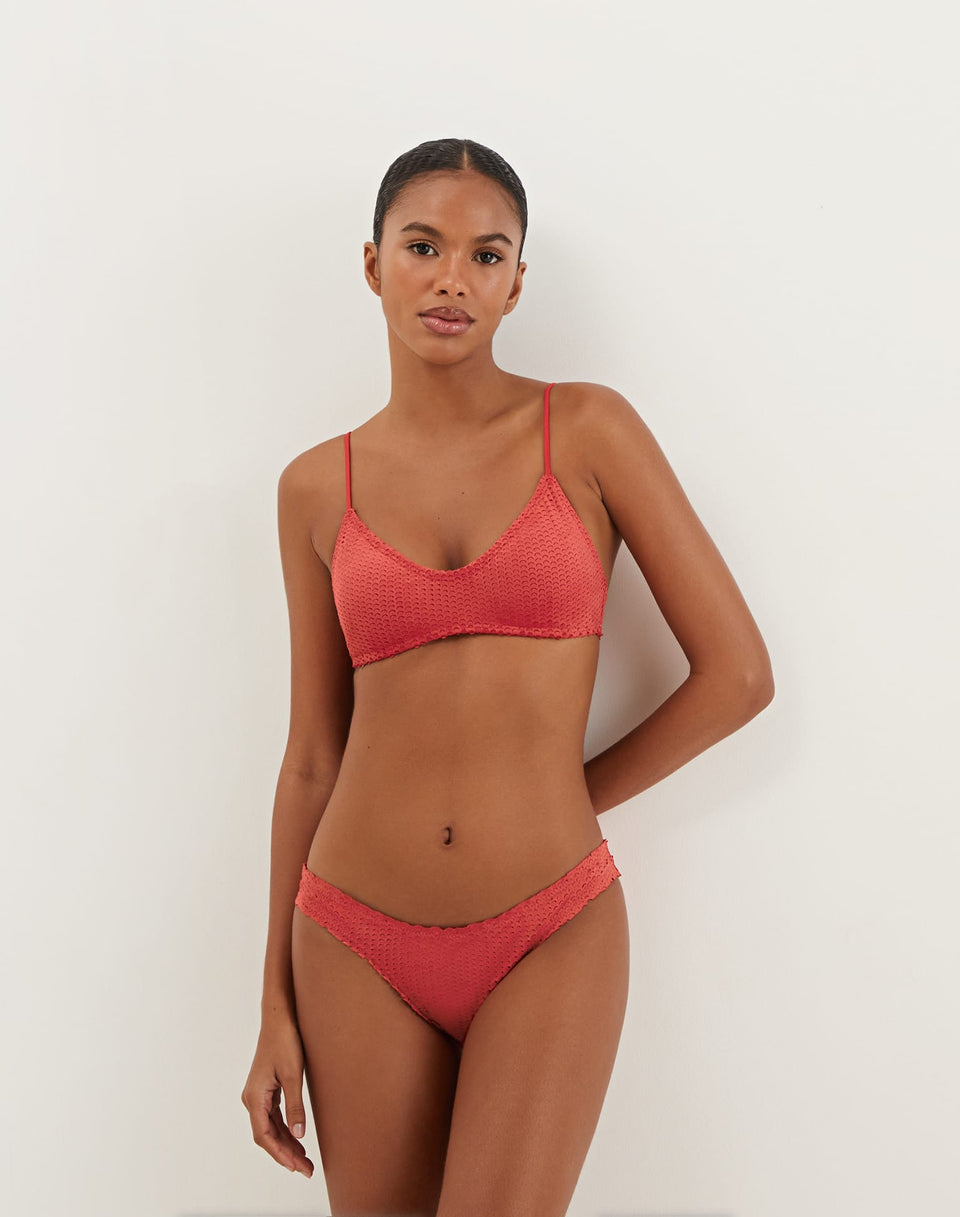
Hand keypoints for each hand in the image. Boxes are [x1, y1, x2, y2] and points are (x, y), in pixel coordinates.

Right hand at [241, 1018, 314, 1176]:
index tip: (296, 1167)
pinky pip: (273, 1116)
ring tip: (304, 1160)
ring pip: (270, 1127)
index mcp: (255, 1097)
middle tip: (306, 1170)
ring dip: (286, 1143)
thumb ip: (295, 1107)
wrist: (280, 1017)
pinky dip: (285, 1129)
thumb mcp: (292, 1075)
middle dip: (286, 1153)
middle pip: (267, 1135)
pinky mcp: (266, 1089)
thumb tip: (299, 1135)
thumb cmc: (285, 1041)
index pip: (264, 1135)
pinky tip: (297, 1138)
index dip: (280, 1154)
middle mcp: (252, 1099)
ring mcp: (258, 1094)